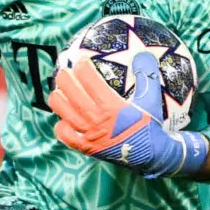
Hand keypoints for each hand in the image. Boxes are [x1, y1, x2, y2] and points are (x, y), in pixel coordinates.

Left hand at [48, 54, 207, 178]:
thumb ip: (147, 76)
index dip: (82, 67)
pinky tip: (64, 118)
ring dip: (58, 98)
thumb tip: (144, 54)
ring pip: (62, 110)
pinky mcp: (84, 147)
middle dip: (64, 78)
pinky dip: (61, 124)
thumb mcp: (152, 100)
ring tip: (59, 91)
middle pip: (69, 92)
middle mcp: (95, 119)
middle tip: (65, 71)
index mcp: (110, 106)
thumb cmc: (150, 127)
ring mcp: (87, 134)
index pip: (88, 79)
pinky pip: (63, 134)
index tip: (82, 61)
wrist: (150, 155)